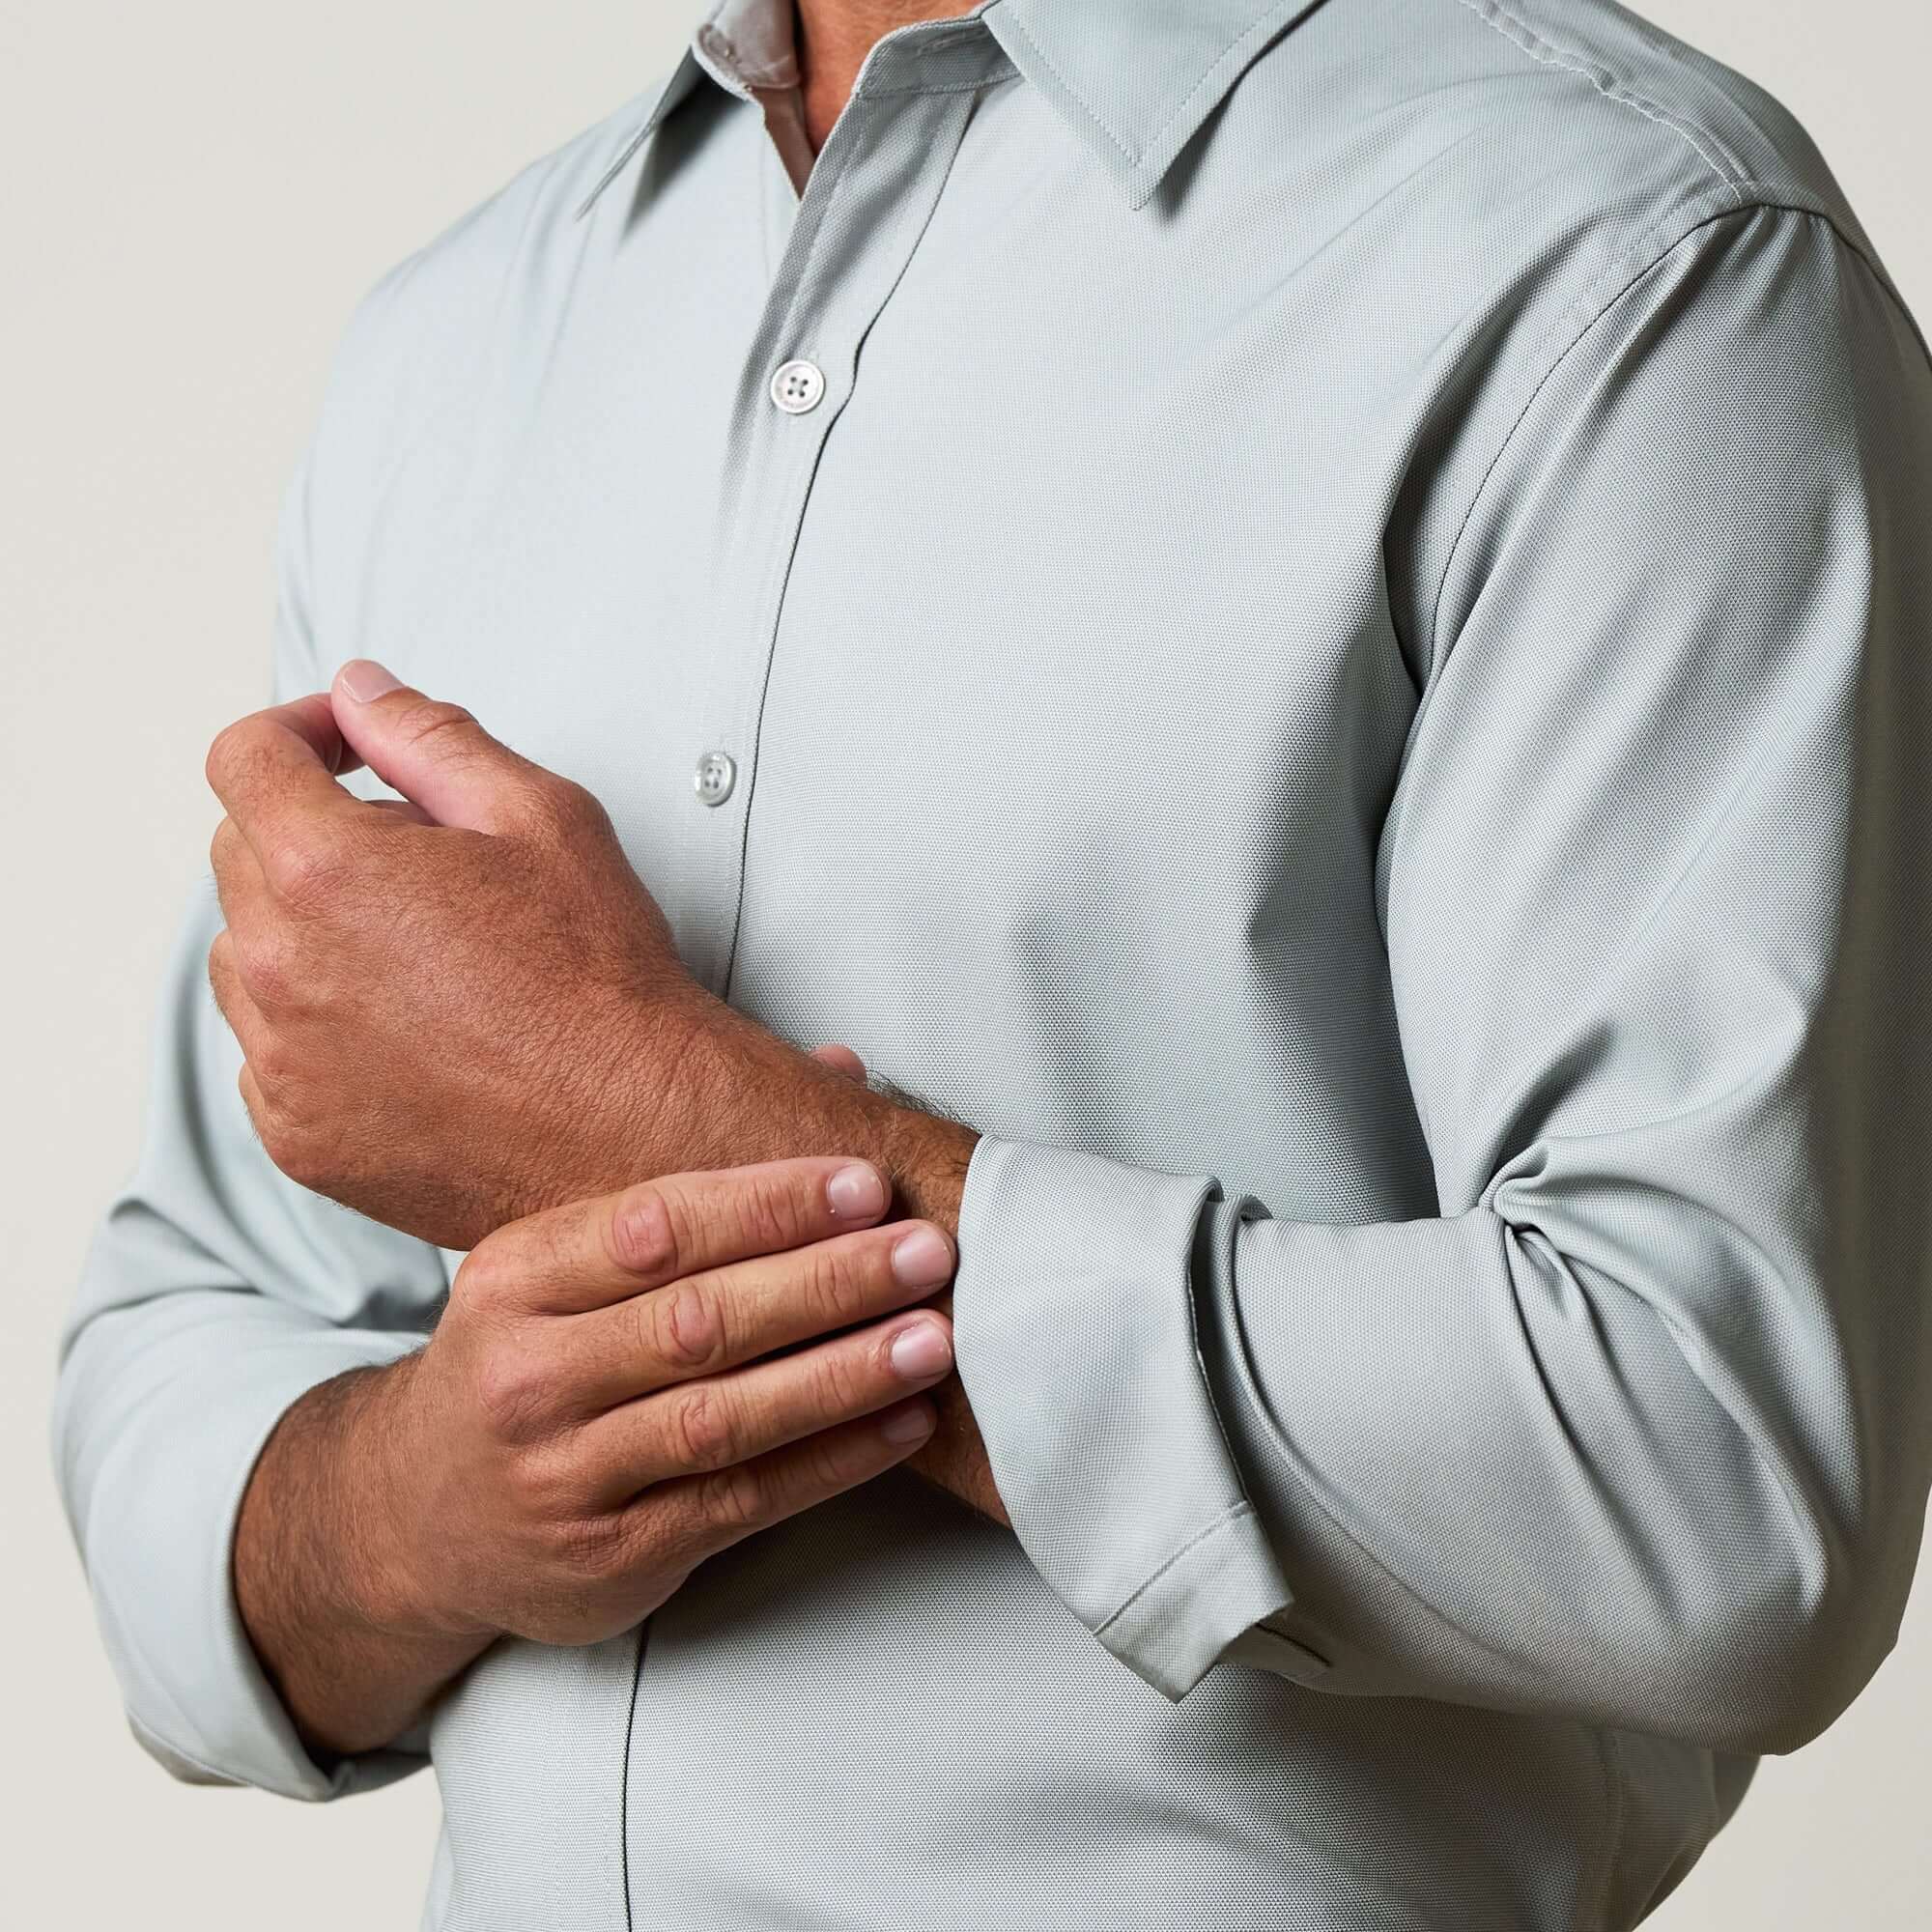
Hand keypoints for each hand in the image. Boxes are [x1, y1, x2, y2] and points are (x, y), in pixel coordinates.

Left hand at [205, 660, 740, 1248]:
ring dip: (304, 934)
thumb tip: (361, 691)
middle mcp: (281, 966)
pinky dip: (316, 1028)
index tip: (340, 750)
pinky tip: (410, 1031)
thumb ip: (430, 737)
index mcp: (328, 870)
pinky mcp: (297, 1133)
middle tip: (418, 860)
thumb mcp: (542, 817)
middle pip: (238, 854)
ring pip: (244, 958)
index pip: (243, 759)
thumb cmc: (600, 978)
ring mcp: (281, 1060)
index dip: (294, 733)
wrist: (630, 1127)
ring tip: (414, 954)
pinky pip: (268, 1054)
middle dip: (311, 833)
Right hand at [236, 1155, 958, 1750]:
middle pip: (696, 1321)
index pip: (652, 1228)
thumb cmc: (528, 1358)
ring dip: (841, 1376)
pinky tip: (901, 1425)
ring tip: (934, 1339)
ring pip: (722, 1419)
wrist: (418, 1519)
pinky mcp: (609, 1560)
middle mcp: (526, 1376)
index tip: (865, 1182)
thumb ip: (695, 1178)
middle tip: (926, 1250)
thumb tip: (842, 1070)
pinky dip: (829, 1463)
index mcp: (513, 1277)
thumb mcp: (559, 1265)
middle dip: (825, 1281)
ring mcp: (563, 1477)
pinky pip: (738, 1505)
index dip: (766, 1204)